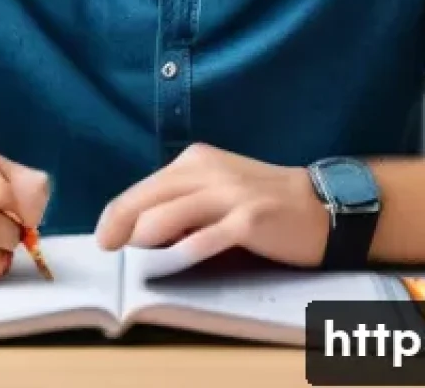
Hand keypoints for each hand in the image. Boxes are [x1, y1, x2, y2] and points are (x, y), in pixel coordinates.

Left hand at [94, 143, 329, 266]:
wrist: (320, 205)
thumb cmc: (262, 200)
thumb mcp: (217, 187)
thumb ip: (182, 200)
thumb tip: (140, 226)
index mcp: (196, 161)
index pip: (145, 186)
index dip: (118, 211)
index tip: (104, 234)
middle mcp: (208, 171)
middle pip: (149, 197)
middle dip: (121, 223)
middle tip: (107, 246)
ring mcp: (229, 195)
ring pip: (169, 215)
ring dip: (145, 237)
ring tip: (135, 254)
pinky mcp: (249, 221)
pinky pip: (207, 238)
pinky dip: (185, 251)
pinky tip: (172, 262)